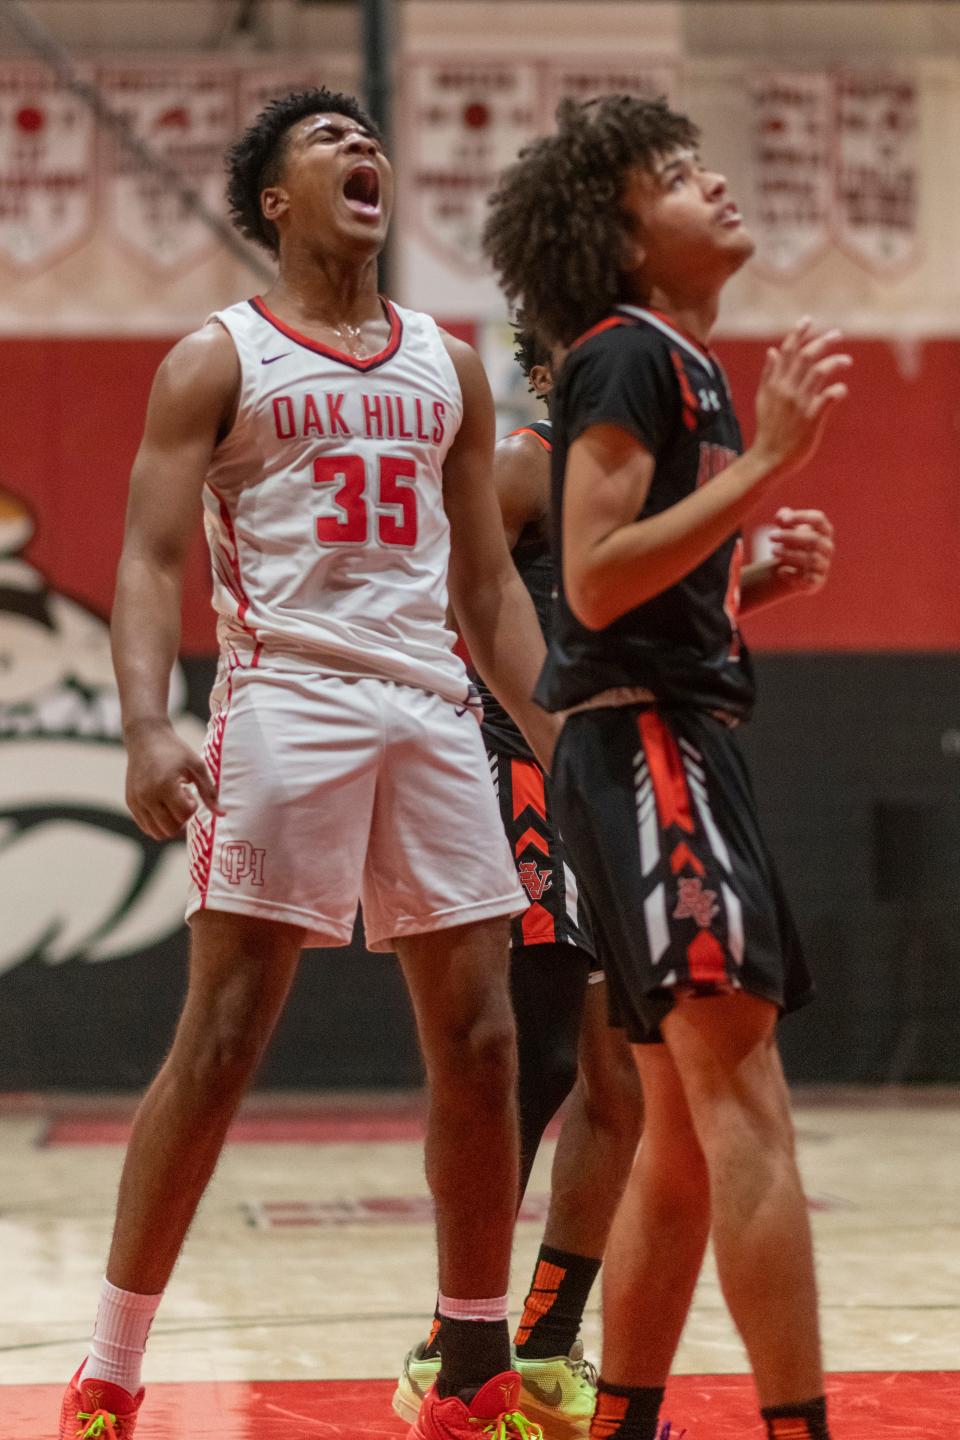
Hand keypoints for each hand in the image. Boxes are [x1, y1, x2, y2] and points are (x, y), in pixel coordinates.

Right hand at [124, 720, 222, 839]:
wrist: (145, 737)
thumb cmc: (175, 749)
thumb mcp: (197, 766)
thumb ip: (209, 791)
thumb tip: (223, 814)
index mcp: (165, 785)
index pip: (183, 815)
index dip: (192, 807)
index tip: (190, 792)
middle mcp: (147, 796)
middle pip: (170, 829)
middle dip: (181, 818)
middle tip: (182, 799)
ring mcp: (136, 801)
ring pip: (157, 833)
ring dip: (170, 823)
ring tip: (171, 803)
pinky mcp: (130, 802)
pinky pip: (146, 826)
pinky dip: (158, 823)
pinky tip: (163, 805)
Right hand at [753, 318, 851, 477]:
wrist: (769, 458)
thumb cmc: (768, 429)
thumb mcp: (763, 399)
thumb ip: (769, 374)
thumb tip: (772, 350)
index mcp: (775, 384)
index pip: (787, 351)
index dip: (798, 333)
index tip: (808, 320)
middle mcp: (787, 390)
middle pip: (806, 356)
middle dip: (823, 341)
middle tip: (838, 334)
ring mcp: (799, 404)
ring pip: (818, 373)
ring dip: (835, 362)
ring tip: (847, 360)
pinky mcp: (811, 419)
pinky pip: (827, 398)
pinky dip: (837, 390)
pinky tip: (841, 389)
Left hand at [769, 507, 834, 593]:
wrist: (794, 569)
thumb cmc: (792, 543)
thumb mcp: (787, 529)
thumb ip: (784, 519)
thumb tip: (781, 516)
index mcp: (823, 531)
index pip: (818, 519)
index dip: (802, 517)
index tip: (783, 520)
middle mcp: (827, 547)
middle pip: (814, 540)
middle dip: (790, 537)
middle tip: (770, 535)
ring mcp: (823, 565)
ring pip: (810, 559)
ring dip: (789, 554)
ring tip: (772, 550)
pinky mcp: (816, 581)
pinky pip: (808, 579)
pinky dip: (793, 576)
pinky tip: (780, 571)